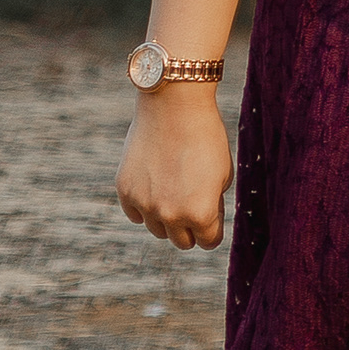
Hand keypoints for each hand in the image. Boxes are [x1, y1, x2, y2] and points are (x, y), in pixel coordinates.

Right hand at [116, 89, 232, 248]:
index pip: (208, 242)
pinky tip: (155, 185)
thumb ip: (212, 204)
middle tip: (193, 203)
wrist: (174, 108)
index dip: (213, 229)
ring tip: (175, 189)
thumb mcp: (223, 174)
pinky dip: (145, 205)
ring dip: (167, 217)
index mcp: (201, 213)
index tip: (213, 215)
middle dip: (190, 227)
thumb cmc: (206, 137)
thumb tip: (202, 223)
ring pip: (157, 229)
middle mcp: (171, 215)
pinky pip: (136, 214)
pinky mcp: (125, 193)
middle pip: (182, 241)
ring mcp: (145, 205)